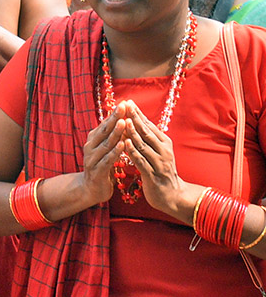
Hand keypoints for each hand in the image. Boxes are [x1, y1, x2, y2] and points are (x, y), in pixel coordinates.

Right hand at [80, 105, 125, 205]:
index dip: (114, 114)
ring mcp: (92, 159)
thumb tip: (120, 117)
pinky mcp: (97, 171)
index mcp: (93, 140)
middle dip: (115, 118)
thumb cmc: (102, 166)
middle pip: (104, 131)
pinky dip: (115, 152)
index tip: (125, 102)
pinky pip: (107, 160)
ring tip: (124, 122)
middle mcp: (90, 147)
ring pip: (106, 144)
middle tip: (124, 107)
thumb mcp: (105, 149)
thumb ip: (111, 135)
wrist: (91, 189)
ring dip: (115, 133)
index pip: (105, 124)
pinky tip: (123, 145)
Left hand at [119, 101, 192, 215]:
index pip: (149, 125)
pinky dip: (133, 151)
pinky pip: (141, 161)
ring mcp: (159, 162)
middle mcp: (163, 150)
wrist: (172, 194)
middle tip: (125, 105)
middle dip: (135, 118)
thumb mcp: (157, 152)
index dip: (138, 113)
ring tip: (123, 121)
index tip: (128, 101)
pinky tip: (125, 143)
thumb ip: (149, 139)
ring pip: (144, 145)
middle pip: (147, 131)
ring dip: (133, 132)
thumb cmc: (160, 171)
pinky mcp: (153, 174)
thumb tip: (137, 122)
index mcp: (164, 143)